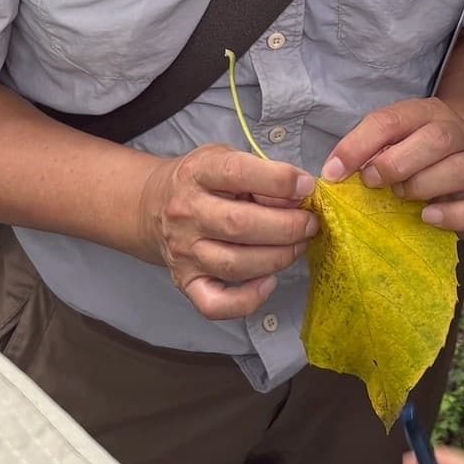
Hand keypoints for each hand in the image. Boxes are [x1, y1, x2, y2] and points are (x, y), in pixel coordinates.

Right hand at [137, 145, 318, 319]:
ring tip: (297, 246)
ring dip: (278, 258)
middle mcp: (186, 213)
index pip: (236, 172)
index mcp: (197, 173)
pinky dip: (247, 300)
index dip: (278, 180)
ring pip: (235, 265)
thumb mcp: (227, 159)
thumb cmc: (202, 181)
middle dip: (287, 226)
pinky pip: (215, 304)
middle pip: (239, 225)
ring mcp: (184, 251)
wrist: (153, 205)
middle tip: (310, 224)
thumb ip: (262, 173)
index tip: (305, 187)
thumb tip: (299, 197)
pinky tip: (268, 283)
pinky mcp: (186, 281)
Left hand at [324, 99, 463, 235]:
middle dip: (396, 163)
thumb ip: (367, 155)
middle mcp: (457, 133)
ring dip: (423, 185)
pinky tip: (428, 218)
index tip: (334, 173)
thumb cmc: (416, 158)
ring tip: (402, 197)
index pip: (392, 120)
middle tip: (372, 182)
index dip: (359, 145)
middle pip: (436, 139)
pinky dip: (452, 215)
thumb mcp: (391, 145)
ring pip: (461, 168)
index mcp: (426, 114)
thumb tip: (333, 175)